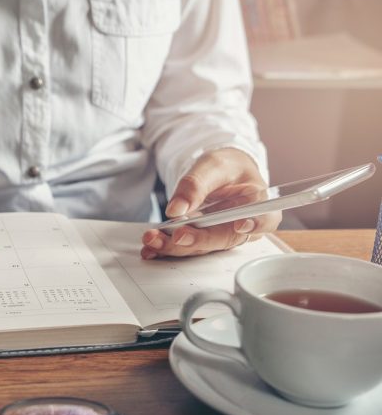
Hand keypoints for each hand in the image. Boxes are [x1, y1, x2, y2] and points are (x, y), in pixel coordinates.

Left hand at [141, 148, 280, 258]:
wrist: (217, 173)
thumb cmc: (226, 167)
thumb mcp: (213, 165)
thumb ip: (196, 185)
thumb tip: (177, 209)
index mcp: (257, 204)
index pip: (265, 219)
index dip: (255, 225)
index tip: (241, 225)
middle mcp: (241, 227)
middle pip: (223, 240)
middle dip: (196, 241)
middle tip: (175, 237)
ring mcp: (220, 236)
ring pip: (201, 247)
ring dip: (174, 247)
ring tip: (152, 240)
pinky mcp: (201, 239)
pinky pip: (185, 246)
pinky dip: (166, 248)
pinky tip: (150, 248)